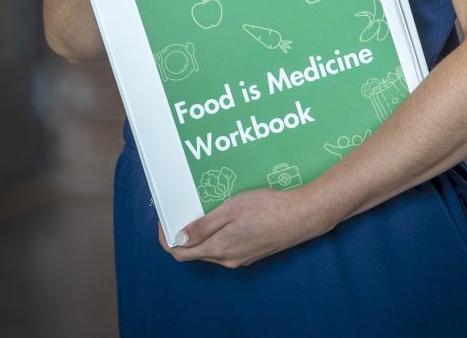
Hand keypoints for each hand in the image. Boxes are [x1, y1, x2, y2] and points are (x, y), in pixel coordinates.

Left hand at [158, 186, 331, 268]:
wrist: (300, 217)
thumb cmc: (267, 208)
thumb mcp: (231, 210)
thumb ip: (204, 226)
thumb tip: (178, 239)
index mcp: (219, 249)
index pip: (181, 253)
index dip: (168, 238)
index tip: (165, 220)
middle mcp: (227, 258)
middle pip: (195, 251)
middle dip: (184, 234)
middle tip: (183, 209)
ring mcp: (240, 257)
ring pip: (210, 249)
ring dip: (202, 233)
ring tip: (203, 208)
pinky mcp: (251, 252)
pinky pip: (226, 247)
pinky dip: (218, 234)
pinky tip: (225, 216)